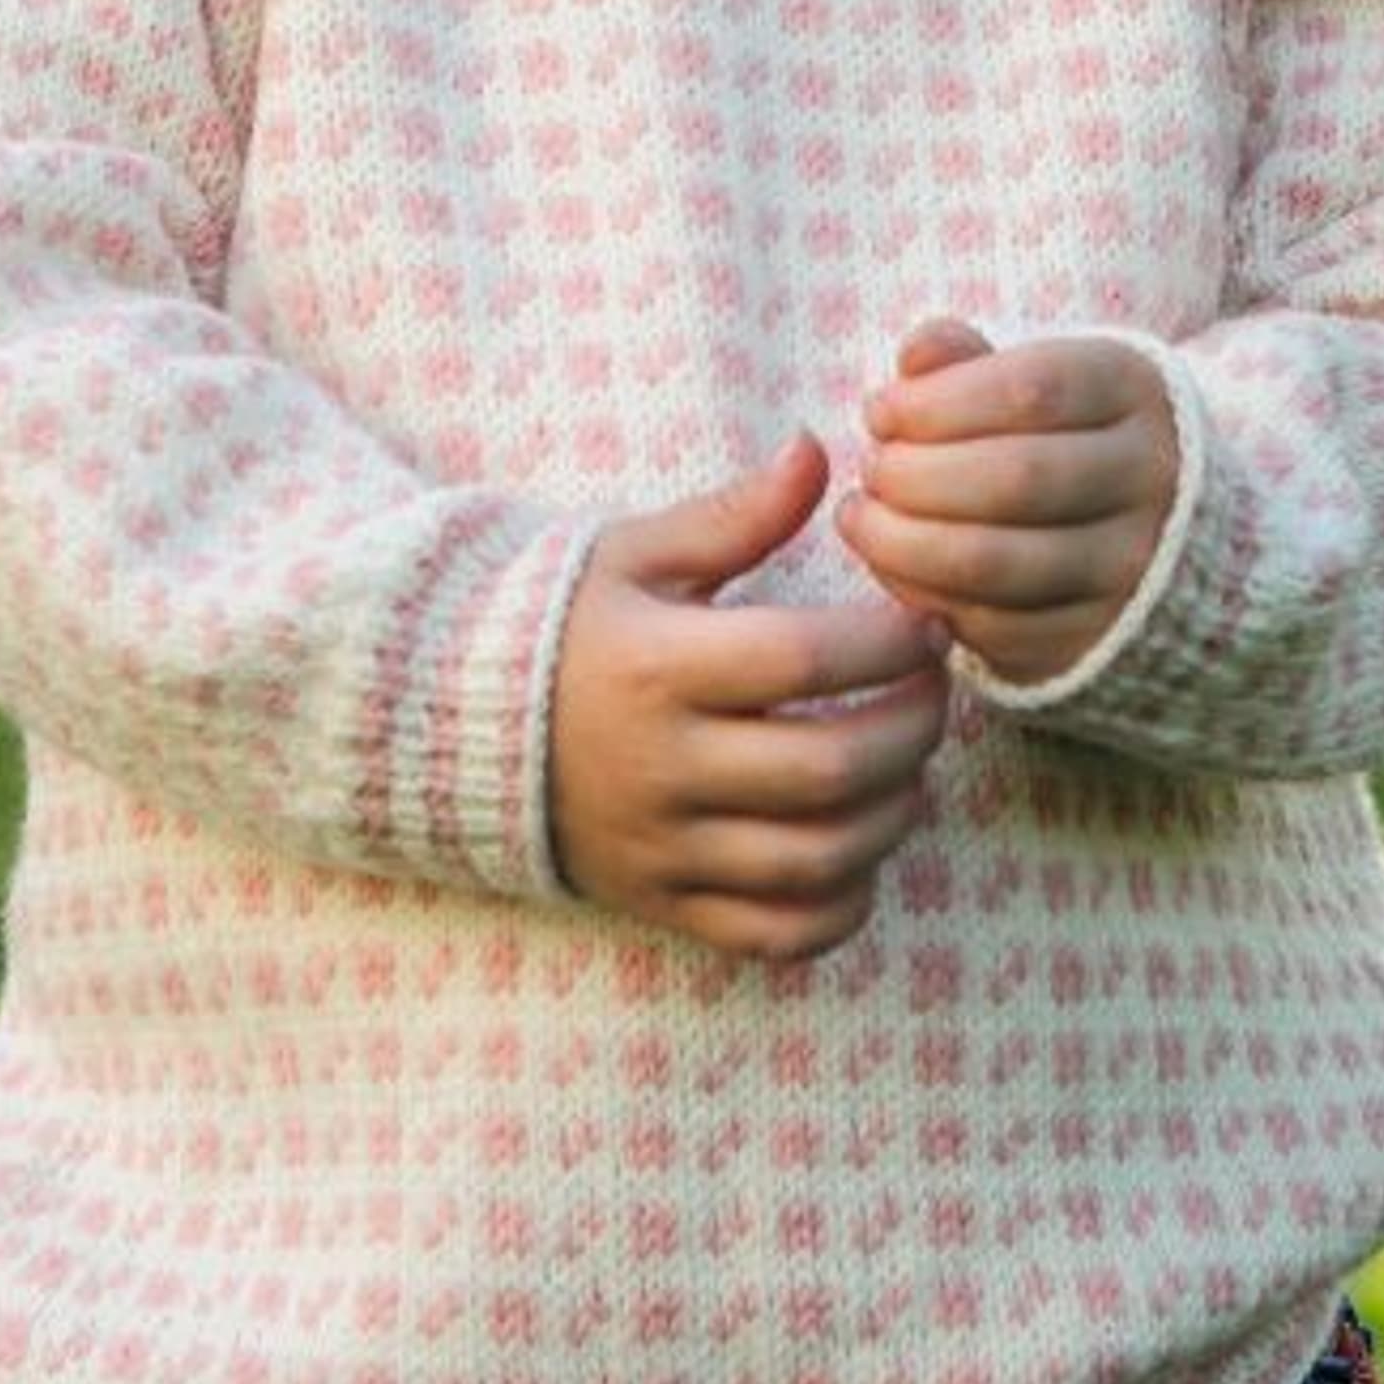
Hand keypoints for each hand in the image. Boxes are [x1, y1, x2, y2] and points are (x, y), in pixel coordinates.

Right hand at [548, 433, 949, 962]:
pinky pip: (778, 934)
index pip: (805, 661)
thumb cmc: (563, 625)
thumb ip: (734, 513)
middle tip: (933, 693)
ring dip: (894, 815)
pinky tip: (858, 850)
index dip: (890, 644)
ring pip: (818, 860)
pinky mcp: (662, 903)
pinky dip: (842, 905)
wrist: (450, 725)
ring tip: (907, 767)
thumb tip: (816, 450)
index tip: (925, 625)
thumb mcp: (634, 554)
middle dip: (914, 729)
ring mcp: (662, 846)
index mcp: (656, 666)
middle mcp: (661, 766)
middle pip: (830, 769)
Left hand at [839, 315, 1180, 686]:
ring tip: (861, 518)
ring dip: (901, 543)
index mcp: (1131, 391)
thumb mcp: (1031, 378)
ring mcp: (1129, 566)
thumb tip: (915, 353)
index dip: (936, 402)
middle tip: (871, 469)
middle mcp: (1148, 478)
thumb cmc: (1057, 432)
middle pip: (1013, 477)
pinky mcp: (1094, 636)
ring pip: (994, 562)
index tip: (880, 412)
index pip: (1031, 389)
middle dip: (913, 474)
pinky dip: (923, 597)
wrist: (1148, 525)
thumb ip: (967, 360)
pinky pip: (991, 626)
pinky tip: (893, 567)